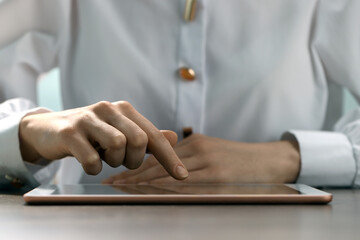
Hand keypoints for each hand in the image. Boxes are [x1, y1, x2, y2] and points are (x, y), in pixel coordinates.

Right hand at [19, 101, 187, 178]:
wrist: (49, 129)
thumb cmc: (91, 134)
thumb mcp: (119, 132)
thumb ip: (146, 136)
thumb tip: (175, 137)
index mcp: (125, 110)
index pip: (153, 135)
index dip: (169, 157)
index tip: (182, 176)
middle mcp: (109, 109)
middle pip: (138, 140)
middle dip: (133, 159)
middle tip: (120, 160)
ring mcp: (88, 118)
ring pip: (117, 145)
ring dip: (113, 162)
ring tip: (103, 157)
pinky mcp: (70, 131)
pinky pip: (92, 159)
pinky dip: (93, 168)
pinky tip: (88, 161)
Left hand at [102, 134, 299, 183]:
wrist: (270, 160)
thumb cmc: (240, 158)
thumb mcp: (213, 150)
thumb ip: (190, 155)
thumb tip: (165, 166)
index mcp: (194, 142)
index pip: (158, 154)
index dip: (137, 163)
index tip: (117, 170)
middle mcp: (197, 149)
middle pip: (158, 163)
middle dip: (133, 172)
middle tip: (110, 180)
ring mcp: (206, 162)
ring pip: (167, 173)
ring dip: (142, 181)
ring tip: (121, 187)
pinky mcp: (216, 176)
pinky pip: (185, 184)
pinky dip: (164, 189)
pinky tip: (149, 194)